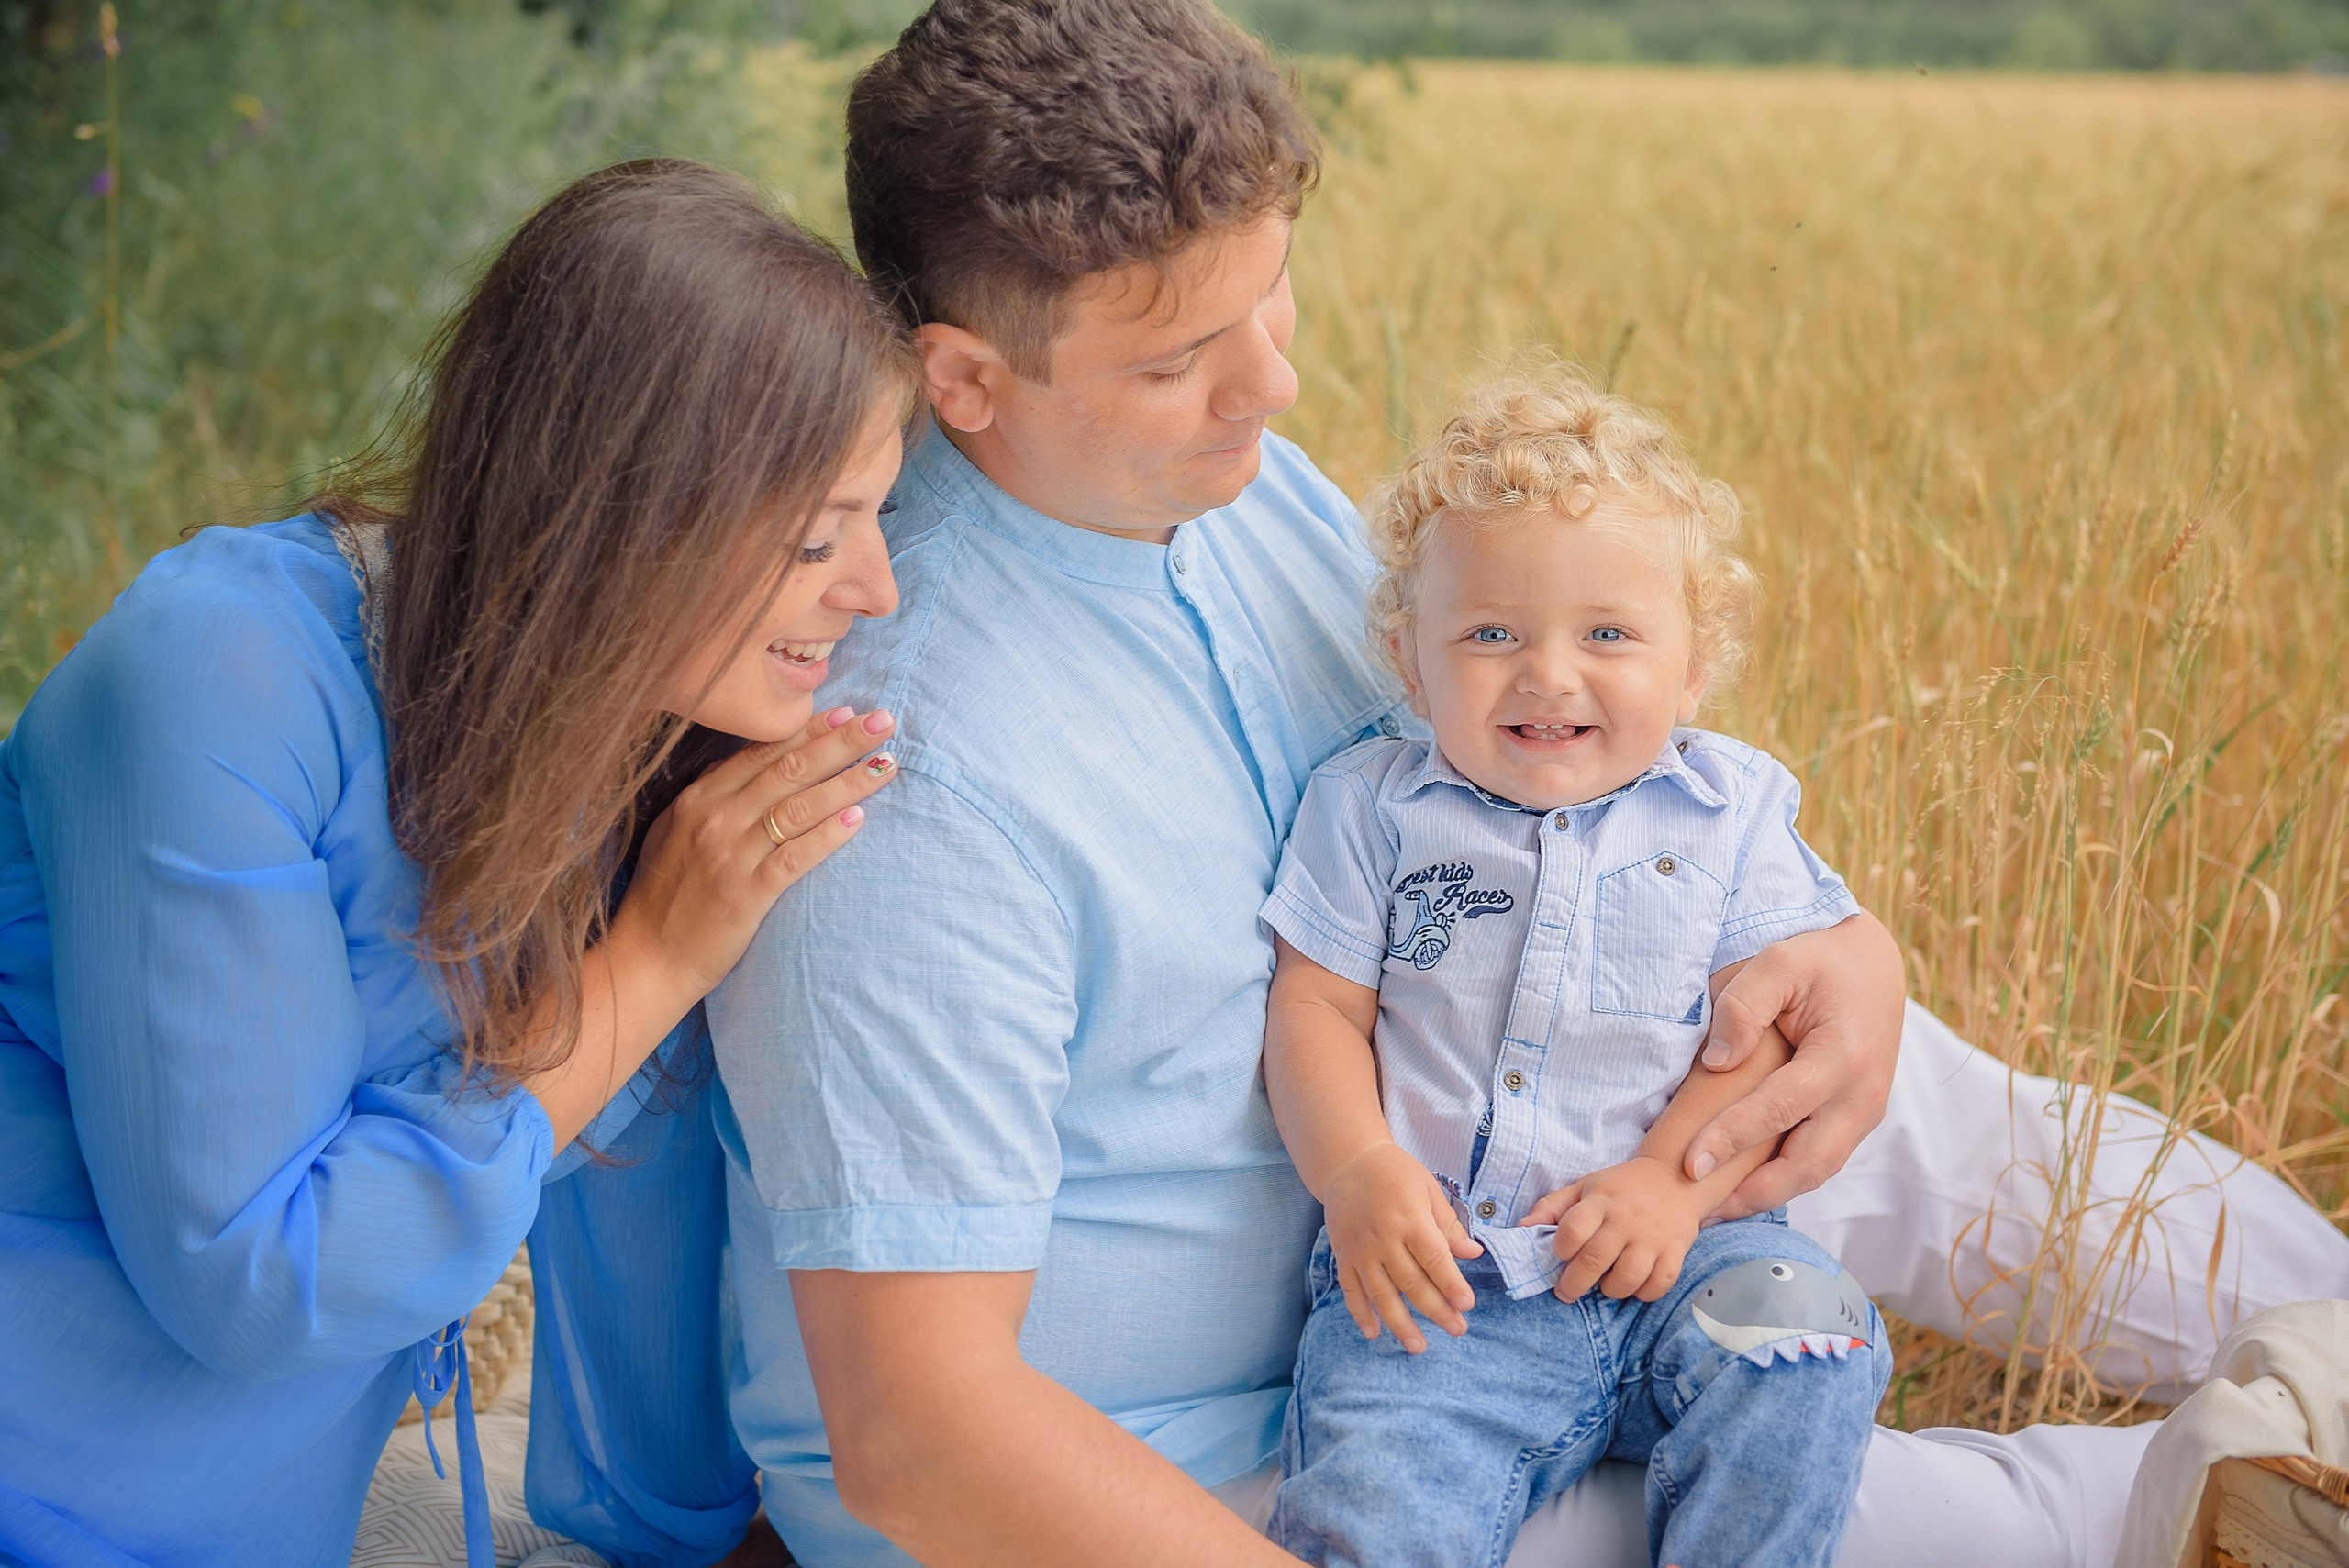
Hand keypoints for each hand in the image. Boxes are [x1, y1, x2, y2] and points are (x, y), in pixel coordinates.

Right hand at [616, 705, 898, 1002]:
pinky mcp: (746, 894)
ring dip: (848, 783)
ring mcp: (730, 855)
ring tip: (886, 765)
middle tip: (884, 722)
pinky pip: (795, 858)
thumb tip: (748, 760)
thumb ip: (711, 793)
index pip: (763, 751)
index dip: (809, 729)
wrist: (648, 956)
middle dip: (840, 742)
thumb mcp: (676, 830)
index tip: (848, 713)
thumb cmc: (666, 893)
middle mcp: (715, 818)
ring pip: (799, 807)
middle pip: (789, 769)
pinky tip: (858, 820)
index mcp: (699, 797)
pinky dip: (828, 836)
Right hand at [1320, 1143, 1482, 1352]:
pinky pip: (1351, 1289)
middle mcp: (1383, 1237)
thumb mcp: (1429, 1189)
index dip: (1451, 1285)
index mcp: (1409, 1217)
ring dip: (1400, 1323)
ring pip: (1381, 1294)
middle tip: (1457, 1330)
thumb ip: (1449, 1225)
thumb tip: (1473, 1253)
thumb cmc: (1396, 1173)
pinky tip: (1374, 1333)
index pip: (1434, 1259)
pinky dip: (1360, 1313)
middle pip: (1411, 1282)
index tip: (1467, 1305)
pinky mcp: (1343, 1254)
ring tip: (1418, 1346)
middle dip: (1436, 1310)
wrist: (1348, 1162)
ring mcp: (1360, 1249)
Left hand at [1524, 1158, 1700, 1302]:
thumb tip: (1521, 1228)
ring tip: (1604, 1286)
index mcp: (1601, 1200)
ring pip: (1627, 1277)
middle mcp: (1626, 1219)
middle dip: (1574, 1284)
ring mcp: (1653, 1237)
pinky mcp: (1676, 1250)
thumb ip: (1553, 1206)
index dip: (1561, 1249)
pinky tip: (1634, 1287)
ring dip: (1610, 1290)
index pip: (1573, 1229)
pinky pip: (1659, 1283)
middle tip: (1566, 1292)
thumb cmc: (1621, 1188)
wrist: (1674, 1177)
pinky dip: (1643, 1293)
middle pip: (1594, 1259)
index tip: (1559, 1256)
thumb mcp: (1585, 1187)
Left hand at [1683, 913, 1904, 1219]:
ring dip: (1769, 1195)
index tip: (1690, 1163)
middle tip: (1699, 1210)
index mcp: (1844, 1055)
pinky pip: (1822, 1161)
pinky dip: (1785, 1180)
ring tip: (1715, 1210)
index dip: (1733, 1138)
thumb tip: (1717, 1063)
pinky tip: (1743, 1187)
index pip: (1781, 1109)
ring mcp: (1866, 1112)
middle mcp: (1863, 1094)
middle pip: (1809, 1164)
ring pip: (1818, 1172)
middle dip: (1754, 1193)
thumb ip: (1744, 1006)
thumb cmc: (1818, 961)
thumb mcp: (1778, 962)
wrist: (1872, 965)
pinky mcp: (1858, 1119)